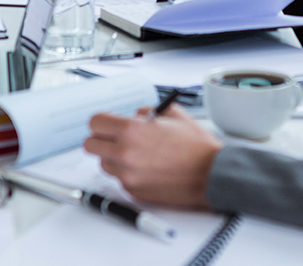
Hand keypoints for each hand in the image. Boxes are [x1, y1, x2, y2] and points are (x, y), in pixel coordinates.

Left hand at [84, 105, 222, 208]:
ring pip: (104, 164)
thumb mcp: (173, 114)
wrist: (212, 175)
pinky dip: (128, 174)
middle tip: (115, 139)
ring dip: (114, 158)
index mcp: (131, 131)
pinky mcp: (133, 191)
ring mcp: (127, 175)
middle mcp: (124, 154)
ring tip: (137, 154)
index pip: (95, 123)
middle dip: (102, 140)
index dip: (102, 122)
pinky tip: (147, 168)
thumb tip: (135, 115)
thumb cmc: (196, 147)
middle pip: (91, 145)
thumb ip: (147, 111)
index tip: (108, 123)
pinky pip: (120, 179)